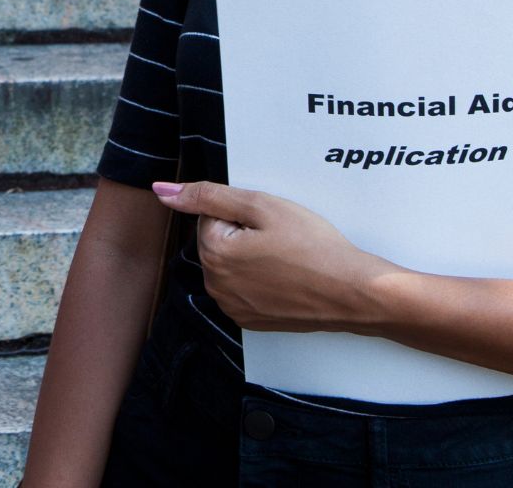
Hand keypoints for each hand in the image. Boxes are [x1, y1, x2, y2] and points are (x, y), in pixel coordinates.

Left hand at [154, 181, 407, 333]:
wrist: (350, 291)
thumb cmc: (313, 246)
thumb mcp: (261, 206)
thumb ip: (208, 195)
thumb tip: (162, 191)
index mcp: (214, 254)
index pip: (211, 216)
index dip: (243, 213)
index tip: (270, 223)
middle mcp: (215, 286)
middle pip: (219, 242)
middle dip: (244, 234)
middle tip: (281, 239)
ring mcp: (233, 307)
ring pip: (232, 266)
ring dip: (251, 257)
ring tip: (287, 258)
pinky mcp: (251, 320)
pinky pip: (244, 289)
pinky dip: (261, 280)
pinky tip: (287, 277)